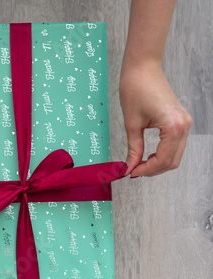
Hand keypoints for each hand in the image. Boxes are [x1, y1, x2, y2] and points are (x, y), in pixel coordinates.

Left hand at [119, 62, 191, 176]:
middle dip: (153, 169)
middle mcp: (184, 125)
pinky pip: (176, 144)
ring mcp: (185, 122)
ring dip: (158, 163)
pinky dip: (163, 153)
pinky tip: (147, 155)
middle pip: (172, 160)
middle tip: (133, 171)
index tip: (130, 173)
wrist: (143, 68)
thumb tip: (129, 167)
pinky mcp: (181, 120)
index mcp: (173, 126)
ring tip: (138, 164)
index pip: (162, 159)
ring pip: (175, 154)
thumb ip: (133, 149)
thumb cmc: (135, 89)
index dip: (146, 170)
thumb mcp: (131, 123)